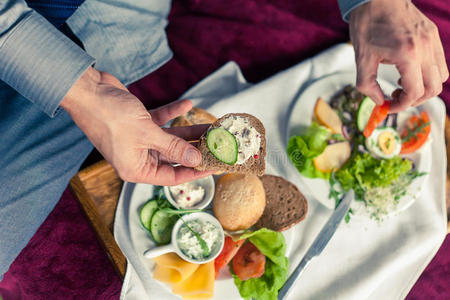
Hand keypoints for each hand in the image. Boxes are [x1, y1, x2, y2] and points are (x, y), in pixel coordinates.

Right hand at [61, 67, 213, 184]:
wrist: (88, 91)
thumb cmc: (109, 117)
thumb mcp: (147, 134)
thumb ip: (174, 147)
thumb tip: (195, 159)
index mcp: (136, 169)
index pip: (172, 177)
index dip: (194, 171)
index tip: (213, 166)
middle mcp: (138, 157)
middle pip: (174, 156)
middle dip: (195, 148)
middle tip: (217, 144)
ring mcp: (139, 140)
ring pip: (170, 139)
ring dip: (189, 131)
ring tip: (211, 126)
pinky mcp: (138, 123)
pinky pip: (161, 121)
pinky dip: (173, 113)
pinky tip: (187, 104)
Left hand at [349, 0, 447, 111]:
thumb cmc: (367, 25)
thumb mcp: (361, 58)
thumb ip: (367, 85)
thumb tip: (378, 101)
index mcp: (407, 55)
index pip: (414, 92)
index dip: (401, 105)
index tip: (387, 106)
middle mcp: (425, 48)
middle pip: (433, 89)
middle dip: (414, 100)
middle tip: (395, 97)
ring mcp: (433, 40)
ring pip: (441, 76)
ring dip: (423, 87)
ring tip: (401, 83)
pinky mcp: (433, 35)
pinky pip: (439, 62)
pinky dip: (427, 73)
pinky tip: (407, 70)